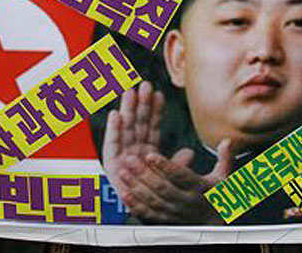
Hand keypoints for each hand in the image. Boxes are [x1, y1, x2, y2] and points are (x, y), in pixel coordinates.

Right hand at [101, 81, 232, 222]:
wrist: (143, 216)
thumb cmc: (155, 196)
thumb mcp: (170, 178)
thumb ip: (177, 164)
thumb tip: (191, 153)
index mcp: (147, 152)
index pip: (152, 127)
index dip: (156, 111)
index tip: (160, 94)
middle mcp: (133, 151)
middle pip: (138, 123)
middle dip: (141, 103)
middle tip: (145, 84)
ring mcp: (122, 156)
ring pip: (125, 128)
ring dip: (128, 109)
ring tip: (131, 91)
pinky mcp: (111, 164)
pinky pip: (112, 145)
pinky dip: (113, 130)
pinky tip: (116, 115)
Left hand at [118, 141, 233, 223]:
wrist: (214, 227)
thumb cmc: (217, 198)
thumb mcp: (225, 179)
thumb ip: (225, 158)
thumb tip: (228, 141)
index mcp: (199, 188)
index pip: (181, 176)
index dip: (165, 166)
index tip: (151, 155)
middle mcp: (185, 202)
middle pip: (163, 188)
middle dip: (144, 174)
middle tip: (130, 159)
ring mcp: (174, 213)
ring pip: (153, 201)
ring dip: (136, 187)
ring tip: (123, 173)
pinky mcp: (165, 221)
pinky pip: (149, 214)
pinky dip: (135, 205)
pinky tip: (125, 194)